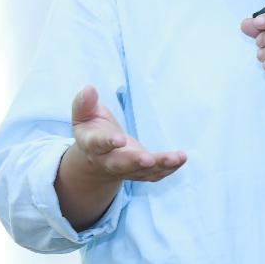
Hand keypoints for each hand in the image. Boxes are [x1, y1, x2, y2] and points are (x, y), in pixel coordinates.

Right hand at [69, 85, 185, 181]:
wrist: (96, 157)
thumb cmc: (92, 129)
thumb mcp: (84, 115)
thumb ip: (84, 103)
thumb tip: (89, 88)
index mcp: (92, 144)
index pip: (98, 144)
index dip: (108, 142)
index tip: (119, 139)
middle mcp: (107, 161)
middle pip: (120, 164)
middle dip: (135, 162)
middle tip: (148, 160)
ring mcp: (125, 169)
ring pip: (142, 171)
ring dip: (160, 165)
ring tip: (177, 158)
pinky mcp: (139, 172)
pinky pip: (154, 174)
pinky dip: (168, 168)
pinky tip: (180, 159)